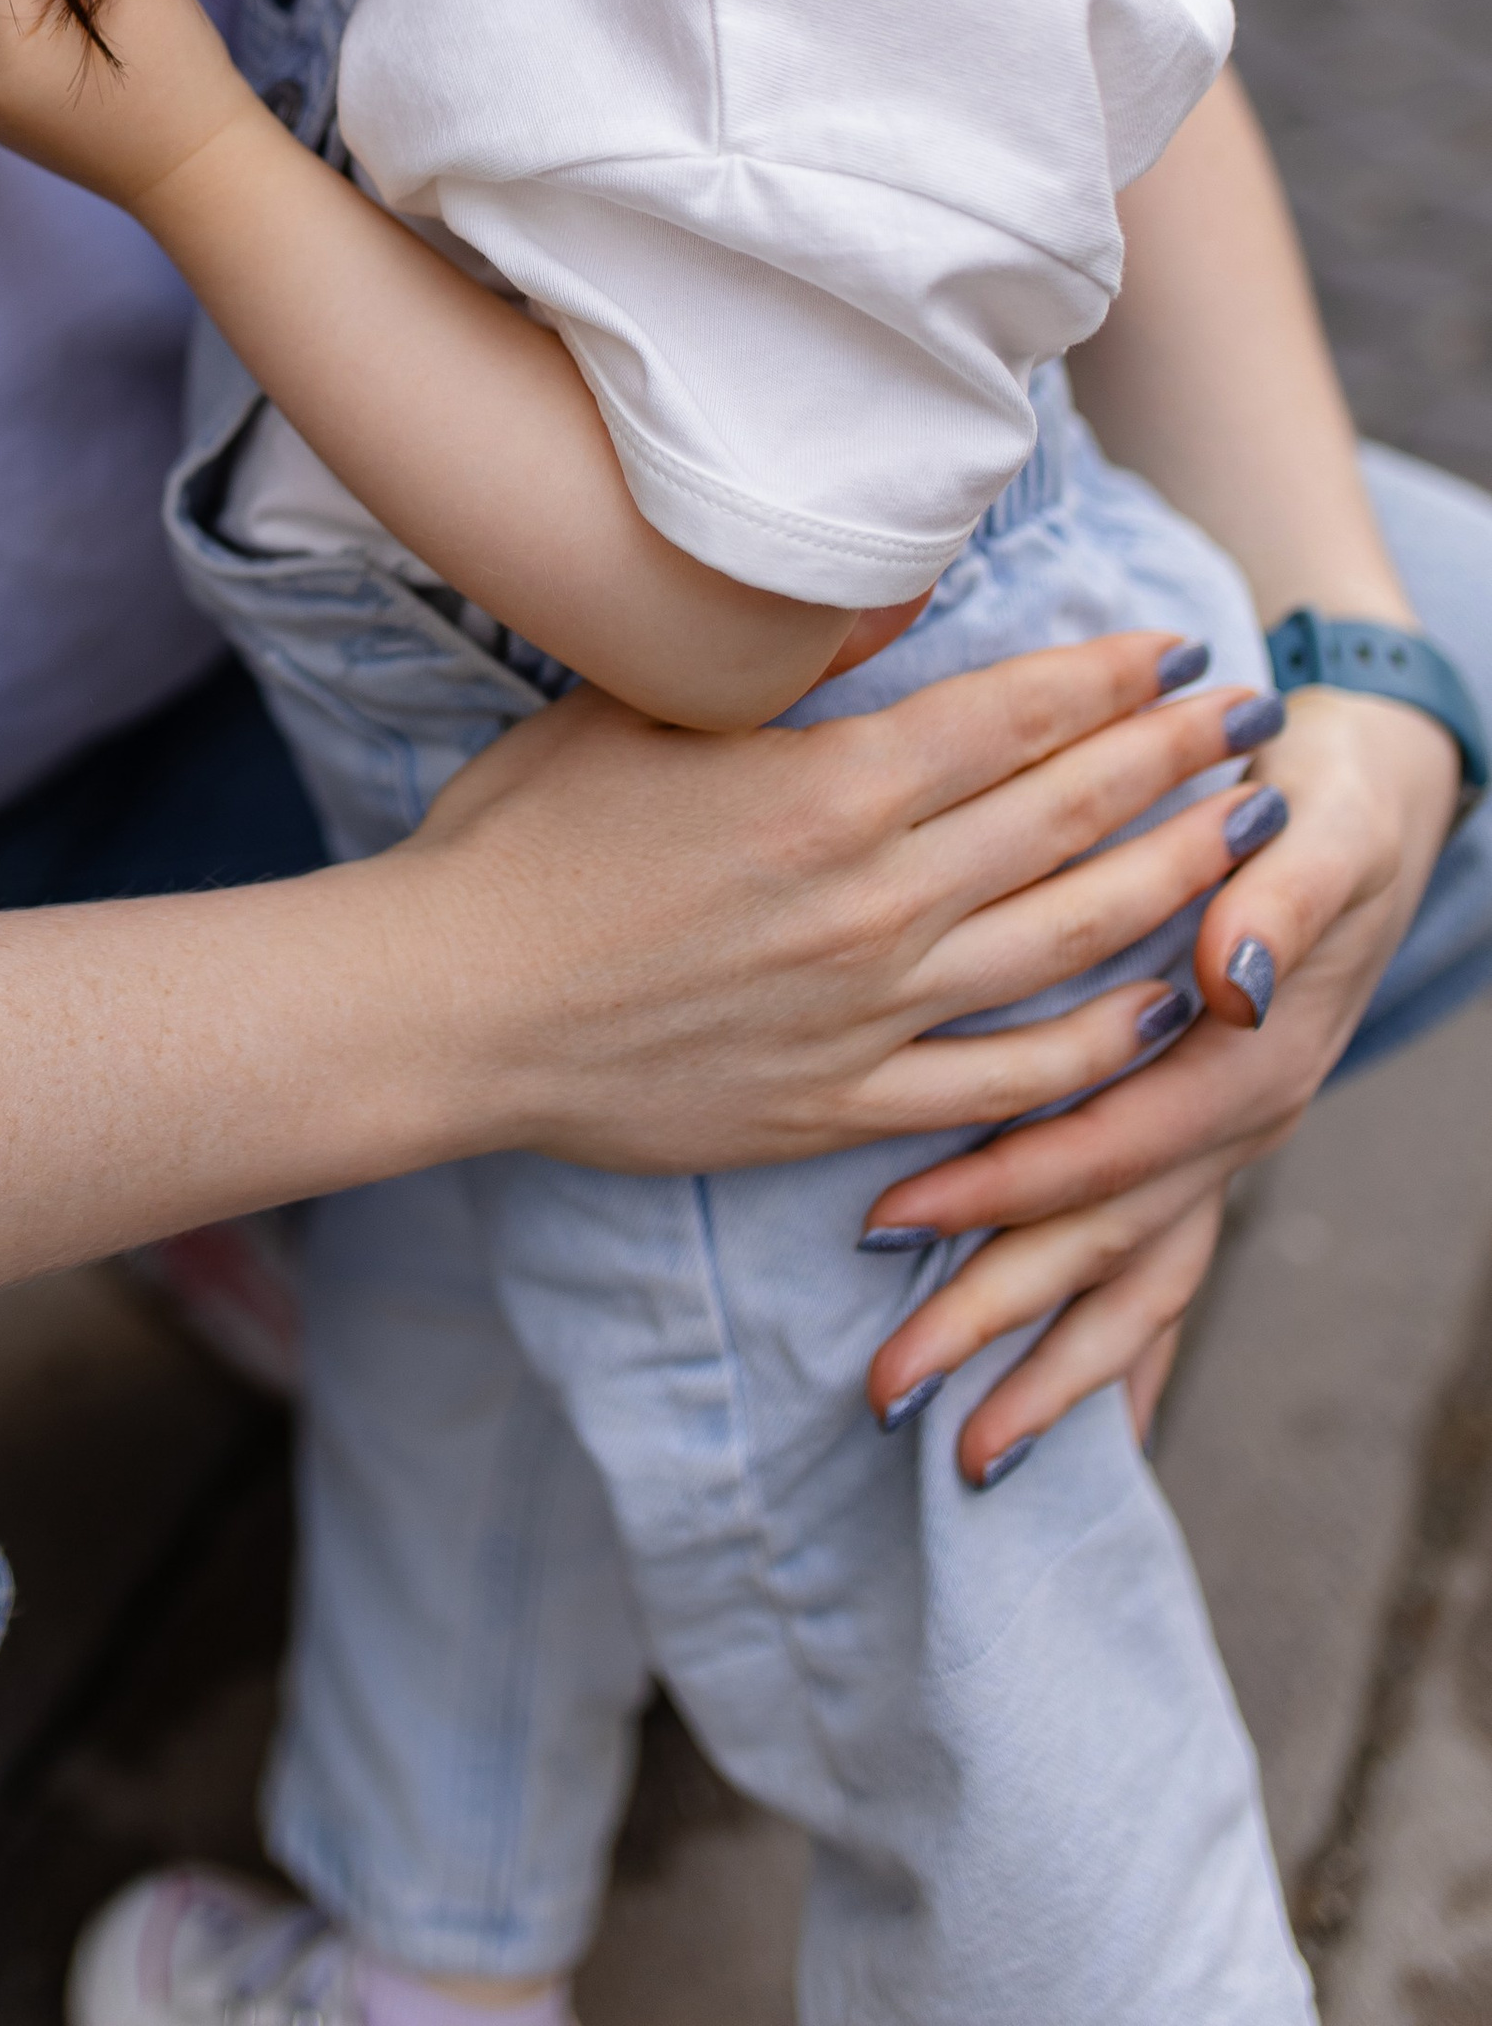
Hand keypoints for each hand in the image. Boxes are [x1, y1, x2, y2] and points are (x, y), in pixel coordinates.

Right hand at [392, 632, 1298, 1173]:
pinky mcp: (846, 1103)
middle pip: (1067, 818)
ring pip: (1068, 944)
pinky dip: (1096, 1046)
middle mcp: (872, 900)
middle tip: (1245, 719)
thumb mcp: (635, 704)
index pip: (1013, 717)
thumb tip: (894, 585)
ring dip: (1169, 884)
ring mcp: (869, 1011)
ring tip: (1240, 838)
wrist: (450, 1006)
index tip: (1172, 650)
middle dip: (1172, 760)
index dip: (1108, 679)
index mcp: (824, 789)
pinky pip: (1009, 1080)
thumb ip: (778, 651)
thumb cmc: (521, 842)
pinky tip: (1157, 1008)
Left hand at [858, 686, 1460, 1478]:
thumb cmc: (1320, 800)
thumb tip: (1231, 974)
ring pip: (1135, 1284)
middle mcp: (1235, 1122)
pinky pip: (1165, 1276)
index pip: (1109, 1146)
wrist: (1368, 797)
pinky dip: (1123, 1358)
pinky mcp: (1208, 1147)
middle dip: (997, 1326)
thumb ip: (1277, 897)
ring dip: (1050, 1370)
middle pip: (1107, 1246)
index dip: (1003, 1187)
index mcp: (1245, 1056)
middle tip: (887, 1389)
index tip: (884, 1222)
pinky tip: (1085, 1433)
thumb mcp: (1317, 830)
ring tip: (964, 1453)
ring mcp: (1225, 1149)